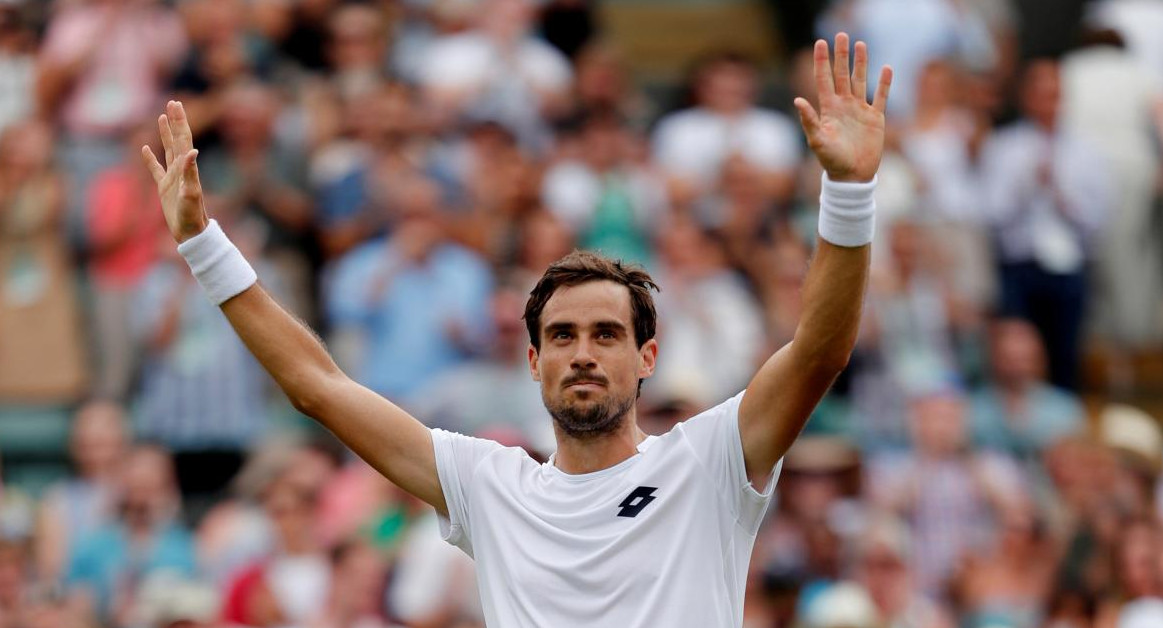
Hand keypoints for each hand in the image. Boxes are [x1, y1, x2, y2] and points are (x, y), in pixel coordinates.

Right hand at [140, 101, 208, 242]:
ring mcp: (172, 178)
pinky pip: (155, 169)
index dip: (180, 121)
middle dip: (175, 121)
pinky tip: (145, 149)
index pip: (183, 139)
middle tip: (173, 102)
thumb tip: (193, 151)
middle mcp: (181, 169)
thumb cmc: (192, 216)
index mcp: (187, 168)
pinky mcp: (164, 188)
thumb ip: (190, 173)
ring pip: (167, 150)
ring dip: (165, 134)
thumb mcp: (191, 194)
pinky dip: (150, 158)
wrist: (191, 233)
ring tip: (162, 117)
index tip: (176, 104)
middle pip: (177, 139)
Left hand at [794, 34, 892, 182]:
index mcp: (828, 109)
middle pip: (842, 74)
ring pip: (861, 81)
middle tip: (841, 35)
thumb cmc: (832, 161)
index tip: (820, 42)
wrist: (852, 177)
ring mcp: (859, 110)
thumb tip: (797, 100)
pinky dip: (884, 83)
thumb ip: (809, 120)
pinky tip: (886, 68)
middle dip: (841, 55)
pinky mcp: (875, 118)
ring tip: (860, 44)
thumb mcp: (818, 141)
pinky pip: (880, 97)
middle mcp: (843, 106)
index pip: (823, 79)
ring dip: (861, 63)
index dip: (821, 61)